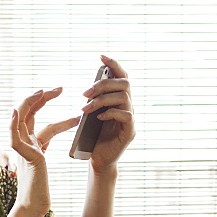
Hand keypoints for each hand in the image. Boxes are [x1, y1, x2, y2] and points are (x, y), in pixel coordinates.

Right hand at [10, 87, 79, 215]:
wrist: (35, 204)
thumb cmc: (40, 186)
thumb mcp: (42, 158)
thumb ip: (43, 144)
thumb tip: (56, 129)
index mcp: (28, 141)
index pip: (33, 114)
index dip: (44, 100)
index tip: (58, 91)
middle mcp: (23, 142)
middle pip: (27, 111)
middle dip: (41, 97)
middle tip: (59, 88)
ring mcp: (21, 148)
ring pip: (19, 119)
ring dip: (29, 103)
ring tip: (44, 92)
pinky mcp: (23, 157)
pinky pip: (13, 138)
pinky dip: (12, 124)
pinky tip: (15, 112)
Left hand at [81, 55, 134, 173]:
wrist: (98, 159)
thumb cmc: (93, 136)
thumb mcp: (91, 114)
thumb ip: (94, 101)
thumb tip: (89, 90)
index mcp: (119, 99)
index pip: (122, 76)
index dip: (114, 64)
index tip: (101, 56)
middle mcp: (128, 106)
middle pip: (124, 83)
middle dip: (103, 84)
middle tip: (85, 93)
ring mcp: (131, 119)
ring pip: (123, 97)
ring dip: (102, 99)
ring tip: (86, 108)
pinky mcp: (130, 132)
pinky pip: (126, 115)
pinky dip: (111, 113)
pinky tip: (99, 118)